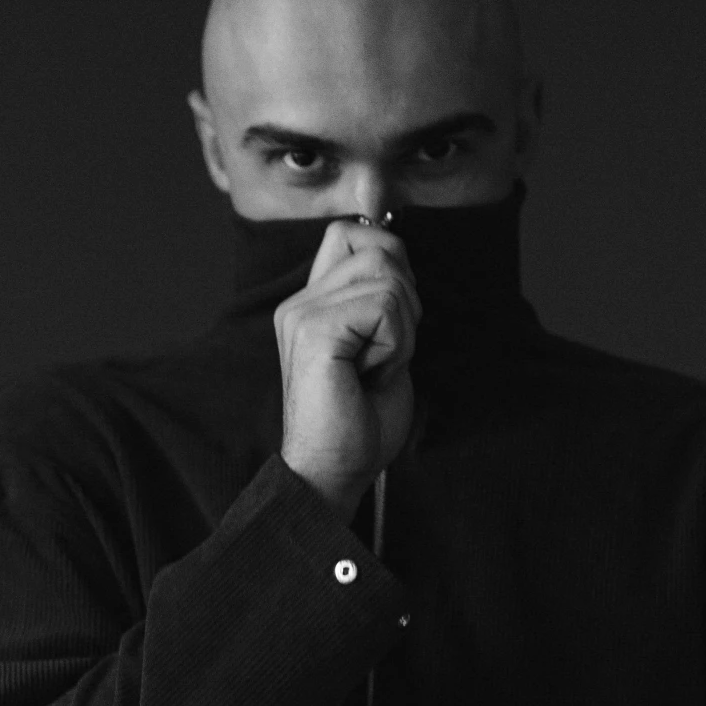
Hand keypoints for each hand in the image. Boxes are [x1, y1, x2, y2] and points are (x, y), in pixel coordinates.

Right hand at [275, 221, 420, 515]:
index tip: (389, 322)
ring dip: (402, 327)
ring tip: (376, 367)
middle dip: (406, 301)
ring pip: (387, 274)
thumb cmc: (360, 423)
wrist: (334, 473)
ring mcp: (302, 313)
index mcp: (311, 303)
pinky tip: (372, 374)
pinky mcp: (315, 329)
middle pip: (379, 247)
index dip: (391, 262)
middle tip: (384, 353)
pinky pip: (385, 305)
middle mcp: (299, 302)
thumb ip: (383, 298)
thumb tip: (398, 254)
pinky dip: (396, 342)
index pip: (353, 233)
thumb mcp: (381, 345)